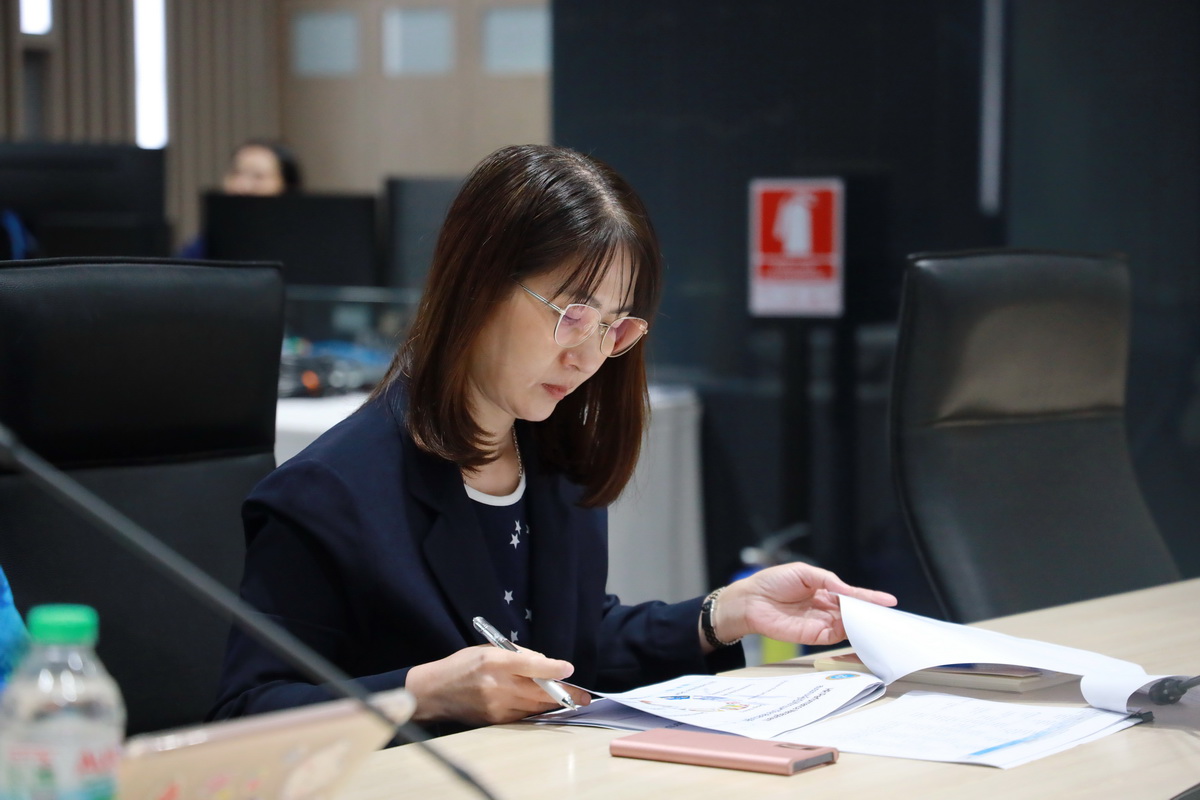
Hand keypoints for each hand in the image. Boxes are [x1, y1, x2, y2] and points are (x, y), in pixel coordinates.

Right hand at [405, 644, 590, 725]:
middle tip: (584, 696)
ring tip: (572, 701)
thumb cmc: (461, 666)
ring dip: (554, 704)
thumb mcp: (486, 650)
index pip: (530, 665)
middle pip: (538, 691)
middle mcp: (496, 685)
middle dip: (565, 694)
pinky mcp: (494, 720)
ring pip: (534, 706)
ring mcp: (496, 705)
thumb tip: (544, 663)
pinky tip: (547, 707)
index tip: (569, 669)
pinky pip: (523, 716)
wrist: (434, 692)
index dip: (553, 668)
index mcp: (494, 662)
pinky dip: (537, 710)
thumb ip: (516, 656)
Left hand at [708, 563, 896, 649]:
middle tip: (889, 615)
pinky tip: (858, 629)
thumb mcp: (804, 573)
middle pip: (854, 613)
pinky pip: (835, 637)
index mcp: (825, 591)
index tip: (889, 601)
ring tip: (878, 621)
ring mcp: (820, 623)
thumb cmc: (772, 582)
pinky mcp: (813, 636)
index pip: (852, 596)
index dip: (870, 598)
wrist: (750, 600)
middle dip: (871, 614)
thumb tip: (849, 591)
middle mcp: (826, 609)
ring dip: (863, 624)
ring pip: (849, 627)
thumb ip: (829, 581)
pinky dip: (848, 634)